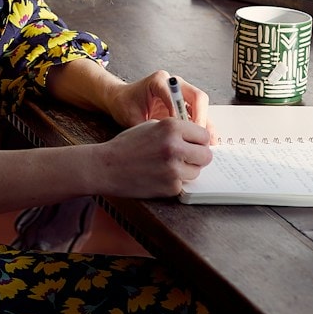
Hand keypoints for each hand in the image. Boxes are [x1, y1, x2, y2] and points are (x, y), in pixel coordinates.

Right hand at [92, 116, 214, 198]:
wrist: (106, 167)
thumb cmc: (126, 145)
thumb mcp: (150, 126)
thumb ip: (175, 130)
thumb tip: (195, 137)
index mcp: (171, 127)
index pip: (204, 135)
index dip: (199, 141)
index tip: (193, 145)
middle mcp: (175, 147)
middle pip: (206, 155)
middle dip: (198, 157)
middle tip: (186, 158)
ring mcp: (174, 169)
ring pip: (196, 172)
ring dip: (186, 171)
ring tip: (167, 167)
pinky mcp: (170, 187)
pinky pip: (182, 184)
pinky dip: (174, 182)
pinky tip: (158, 176)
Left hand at [112, 70, 215, 133]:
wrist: (121, 99)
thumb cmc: (124, 105)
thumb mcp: (132, 117)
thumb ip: (147, 128)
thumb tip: (164, 144)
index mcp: (159, 81)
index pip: (177, 95)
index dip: (180, 115)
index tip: (180, 131)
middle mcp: (175, 84)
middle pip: (197, 97)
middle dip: (200, 118)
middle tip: (199, 138)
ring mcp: (181, 93)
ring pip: (201, 107)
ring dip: (205, 125)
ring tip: (208, 143)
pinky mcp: (184, 104)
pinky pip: (198, 114)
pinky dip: (202, 128)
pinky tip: (207, 141)